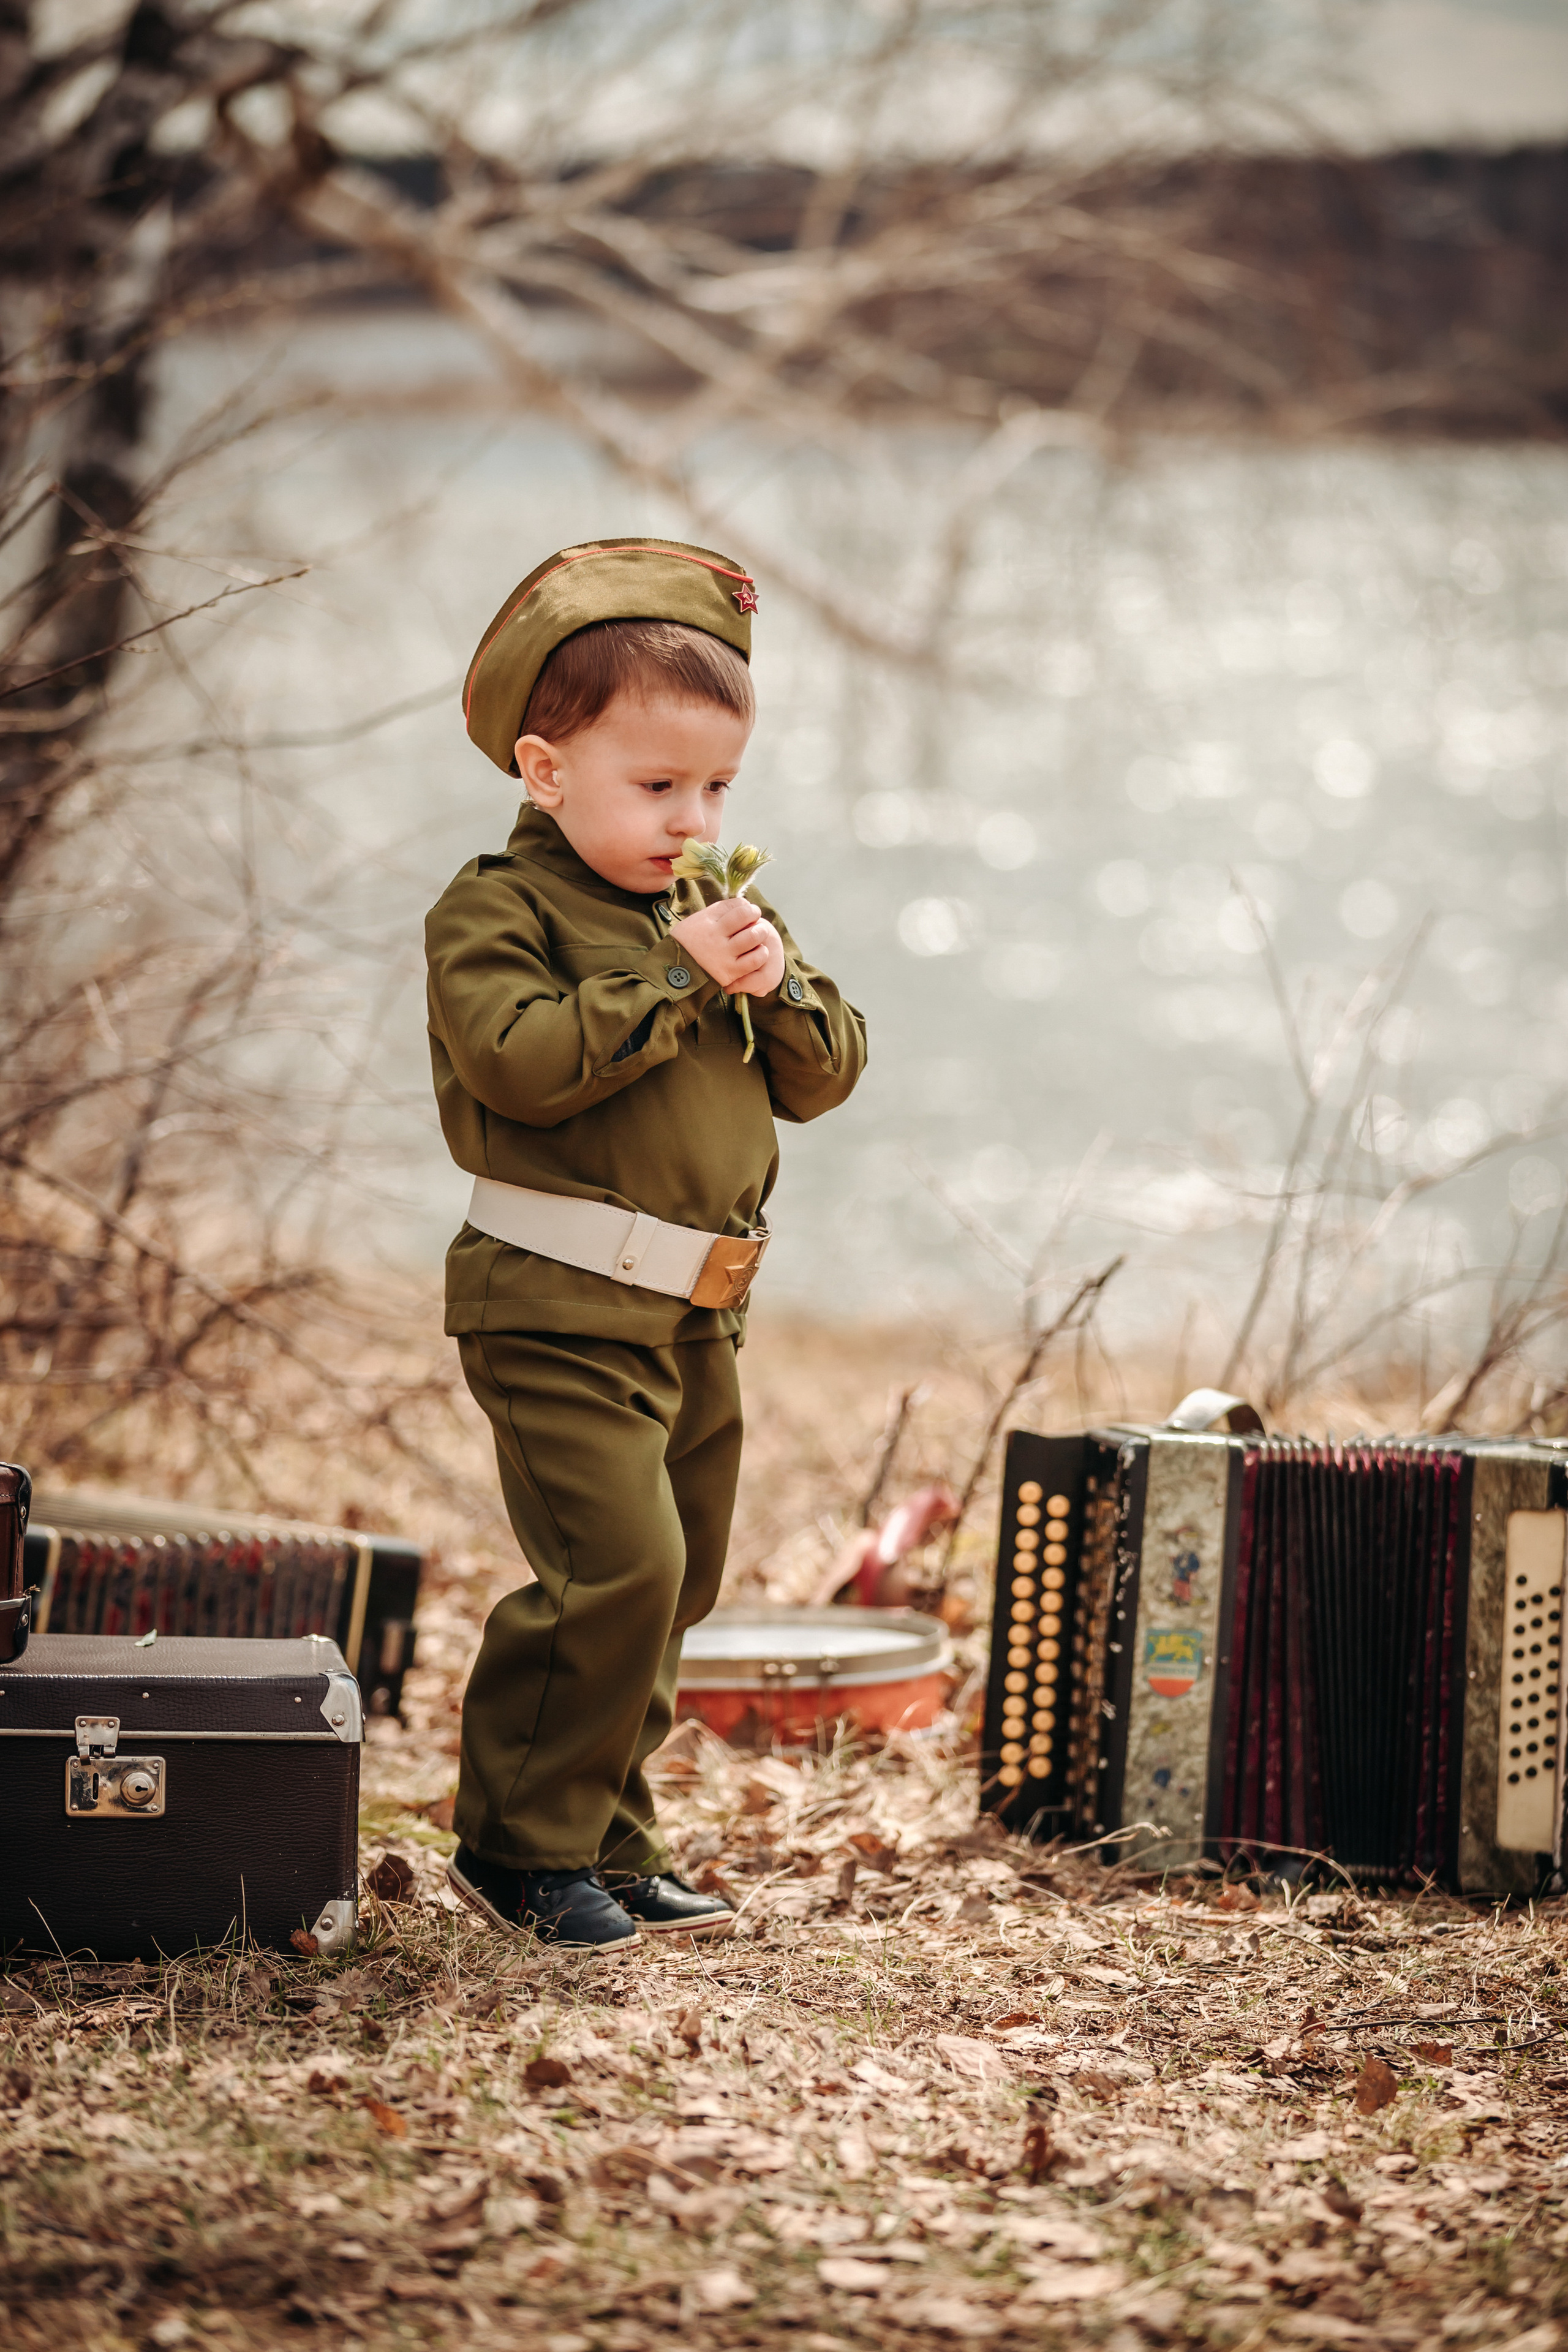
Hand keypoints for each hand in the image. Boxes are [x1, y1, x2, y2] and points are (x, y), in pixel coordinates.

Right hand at [670, 898, 785, 996]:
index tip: (746, 909)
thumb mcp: (697, 921)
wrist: (674, 972)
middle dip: (754, 913)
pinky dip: (761, 953)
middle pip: (745, 916)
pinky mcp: (730, 972)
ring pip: (753, 936)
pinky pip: (755, 960)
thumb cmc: (688, 943)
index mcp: (707, 921)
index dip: (745, 905)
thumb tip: (743, 904)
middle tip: (755, 917)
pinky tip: (758, 951)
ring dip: (761, 932)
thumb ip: (718, 913)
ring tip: (760, 933)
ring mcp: (724, 954)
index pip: (734, 905)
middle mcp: (715, 936)